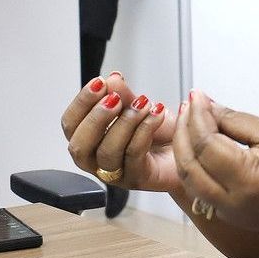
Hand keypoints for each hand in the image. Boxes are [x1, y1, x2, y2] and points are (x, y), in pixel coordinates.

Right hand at [62, 74, 176, 191]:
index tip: (98, 83)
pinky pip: (134, 155)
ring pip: (107, 152)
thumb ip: (122, 94)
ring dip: (125, 122)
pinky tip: (156, 114)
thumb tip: (111, 79)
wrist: (188, 147)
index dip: (81, 103)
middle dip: (96, 118)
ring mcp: (116, 173)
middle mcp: (98, 160)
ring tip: (143, 104)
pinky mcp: (138, 178)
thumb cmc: (161, 133)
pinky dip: (144, 129)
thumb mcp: (138, 106)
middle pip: (79, 146)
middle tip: (115, 99)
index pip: (70, 125)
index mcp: (90, 140)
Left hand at [171, 92, 258, 236]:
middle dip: (183, 134)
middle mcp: (232, 203)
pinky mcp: (235, 218)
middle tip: (188, 106)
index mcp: (245, 181)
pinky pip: (203, 192)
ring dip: (185, 152)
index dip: (197, 116)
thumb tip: (207, 107)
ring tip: (190, 123)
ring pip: (191, 182)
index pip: (205, 144)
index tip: (197, 94)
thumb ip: (237, 122)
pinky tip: (201, 147)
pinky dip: (196, 168)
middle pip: (189, 166)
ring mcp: (231, 215)